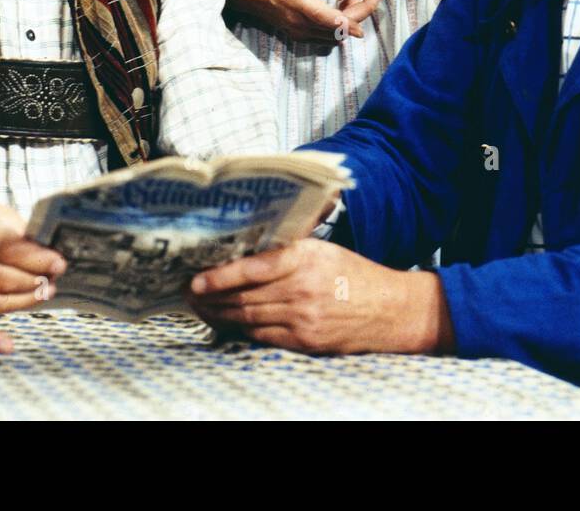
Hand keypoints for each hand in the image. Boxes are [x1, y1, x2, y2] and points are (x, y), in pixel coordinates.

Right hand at [0, 190, 67, 353]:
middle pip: (6, 278)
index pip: (10, 250)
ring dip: (25, 301)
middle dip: (37, 280)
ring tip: (46, 292)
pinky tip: (7, 345)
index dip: (38, 258)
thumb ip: (15, 229)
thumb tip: (46, 248)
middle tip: (56, 276)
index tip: (59, 263)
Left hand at [187, 237, 452, 355]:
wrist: (389, 309)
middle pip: (244, 297)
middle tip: (190, 293)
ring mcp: (303, 318)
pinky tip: (227, 324)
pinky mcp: (305, 341)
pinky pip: (262, 337)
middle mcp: (301, 289)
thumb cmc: (354, 274)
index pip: (254, 267)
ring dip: (220, 314)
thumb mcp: (324, 248)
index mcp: (305, 258)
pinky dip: (240, 331)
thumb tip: (250, 239)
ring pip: (248, 318)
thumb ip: (289, 246)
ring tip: (202, 308)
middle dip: (212, 297)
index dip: (221, 275)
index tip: (197, 279)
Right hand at [216, 0, 382, 42]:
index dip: (359, 13)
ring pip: (333, 34)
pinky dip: (337, 23)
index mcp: (298, 5)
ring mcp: (296, 30)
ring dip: (348, 17)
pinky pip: (323, 34)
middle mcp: (299, 23)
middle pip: (339, 29)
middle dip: (360, 11)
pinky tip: (338, 4)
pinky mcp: (295, 31)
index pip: (335, 20)